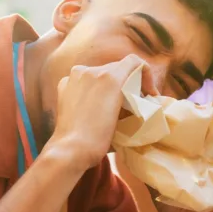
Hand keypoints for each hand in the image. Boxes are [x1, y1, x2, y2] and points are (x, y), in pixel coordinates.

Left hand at [45, 55, 151, 172]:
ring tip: (113, 104)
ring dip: (110, 85)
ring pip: (100, 74)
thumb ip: (131, 96)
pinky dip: (93, 89)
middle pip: (117, 69)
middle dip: (128, 82)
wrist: (71, 149)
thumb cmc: (100, 137)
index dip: (146, 74)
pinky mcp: (64, 85)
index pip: (134, 62)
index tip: (148, 93)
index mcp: (110, 76)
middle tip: (135, 102)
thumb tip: (136, 95)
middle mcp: (91, 70)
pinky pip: (84, 80)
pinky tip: (94, 105)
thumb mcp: (125, 115)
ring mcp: (74, 76)